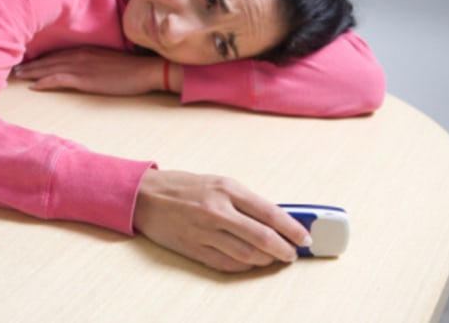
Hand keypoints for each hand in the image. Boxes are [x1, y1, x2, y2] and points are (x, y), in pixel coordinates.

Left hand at [13, 47, 170, 95]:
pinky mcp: (85, 79)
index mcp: (84, 50)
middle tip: (13, 68)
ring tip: (17, 76)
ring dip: (32, 72)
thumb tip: (84, 68)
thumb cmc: (130, 68)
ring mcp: (81, 66)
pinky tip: (33, 85)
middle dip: (30, 64)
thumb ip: (92, 62)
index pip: (56, 53)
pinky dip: (44, 81)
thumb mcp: (107, 60)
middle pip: (48, 59)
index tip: (26, 61)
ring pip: (49, 67)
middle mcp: (79, 55)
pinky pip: (59, 78)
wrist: (144, 70)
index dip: (40, 58)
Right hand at [133, 169, 311, 272]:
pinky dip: (244, 265)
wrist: (144, 196)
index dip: (292, 228)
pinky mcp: (194, 248)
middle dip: (284, 249)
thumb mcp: (217, 183)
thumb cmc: (182, 187)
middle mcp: (217, 210)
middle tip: (292, 254)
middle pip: (262, 237)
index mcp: (227, 189)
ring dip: (265, 260)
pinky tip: (250, 261)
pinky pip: (227, 263)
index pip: (270, 212)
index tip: (304, 237)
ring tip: (272, 258)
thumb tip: (275, 220)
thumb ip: (244, 201)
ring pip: (247, 254)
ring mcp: (204, 232)